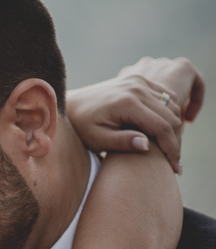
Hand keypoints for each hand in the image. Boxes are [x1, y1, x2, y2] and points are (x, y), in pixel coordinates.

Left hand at [66, 57, 204, 173]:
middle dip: (177, 141)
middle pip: (171, 116)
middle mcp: (137, 87)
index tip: (175, 168)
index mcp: (127, 102)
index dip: (172, 149)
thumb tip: (146, 145)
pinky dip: (170, 112)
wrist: (72, 104)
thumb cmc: (82, 126)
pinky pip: (166, 96)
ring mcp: (139, 81)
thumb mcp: (97, 139)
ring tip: (171, 150)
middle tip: (175, 164)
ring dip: (176, 127)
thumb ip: (121, 142)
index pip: (162, 127)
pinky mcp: (139, 80)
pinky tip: (166, 132)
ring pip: (172, 105)